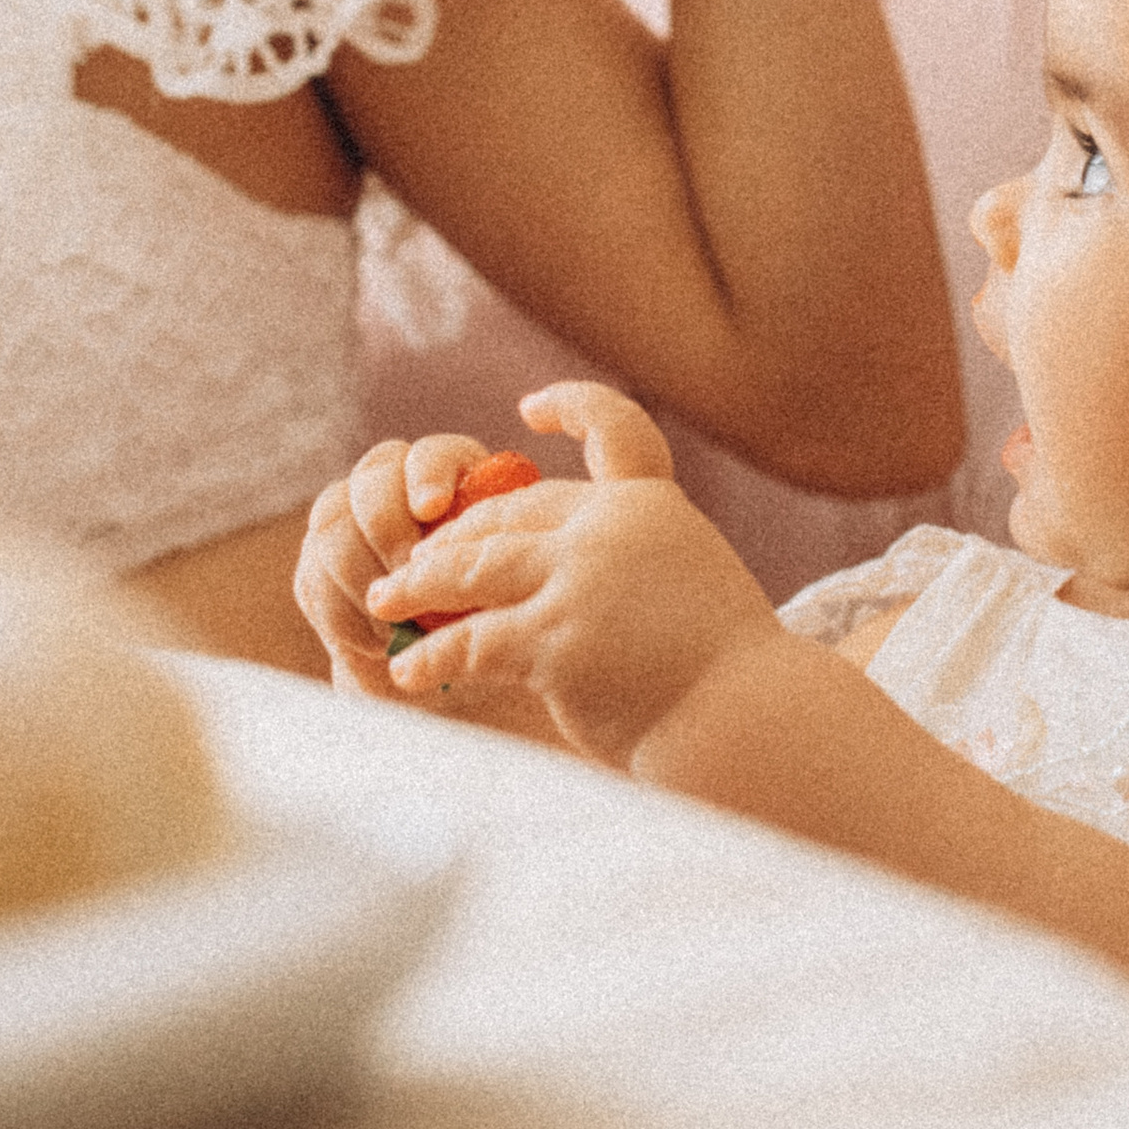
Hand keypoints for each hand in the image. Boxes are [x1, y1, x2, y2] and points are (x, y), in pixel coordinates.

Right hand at [294, 430, 499, 696]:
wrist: (436, 667)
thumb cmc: (485, 616)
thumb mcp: (502, 583)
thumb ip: (494, 554)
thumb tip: (488, 548)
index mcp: (449, 478)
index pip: (430, 455)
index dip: (427, 476)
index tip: (432, 509)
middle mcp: (390, 486)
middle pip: (371, 483)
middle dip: (387, 531)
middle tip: (408, 577)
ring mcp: (345, 521)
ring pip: (332, 529)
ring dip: (364, 580)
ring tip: (398, 624)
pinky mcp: (315, 565)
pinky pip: (314, 580)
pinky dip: (346, 616)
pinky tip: (376, 642)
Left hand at [360, 384, 780, 766]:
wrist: (745, 721)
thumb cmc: (722, 671)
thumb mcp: (688, 584)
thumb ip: (632, 560)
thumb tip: (558, 568)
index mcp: (651, 504)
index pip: (608, 433)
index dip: (569, 410)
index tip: (530, 406)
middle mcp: (612, 527)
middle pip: (508, 512)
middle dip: (452, 538)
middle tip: (409, 561)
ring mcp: (580, 581)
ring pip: (472, 567)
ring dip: (419, 585)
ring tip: (382, 600)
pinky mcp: (556, 639)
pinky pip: (470, 640)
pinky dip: (432, 655)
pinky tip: (407, 670)